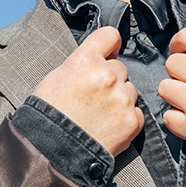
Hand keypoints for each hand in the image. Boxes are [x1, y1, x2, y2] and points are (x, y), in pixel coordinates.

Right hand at [32, 26, 144, 155]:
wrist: (51, 151)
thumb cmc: (49, 115)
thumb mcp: (56, 77)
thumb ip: (81, 63)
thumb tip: (98, 58)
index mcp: (85, 60)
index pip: (110, 35)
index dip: (109, 45)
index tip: (109, 52)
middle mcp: (107, 75)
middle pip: (119, 67)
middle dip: (110, 78)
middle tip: (94, 96)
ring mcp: (121, 99)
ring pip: (129, 90)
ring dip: (120, 98)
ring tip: (99, 114)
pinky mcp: (132, 121)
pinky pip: (136, 112)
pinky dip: (126, 119)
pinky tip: (108, 126)